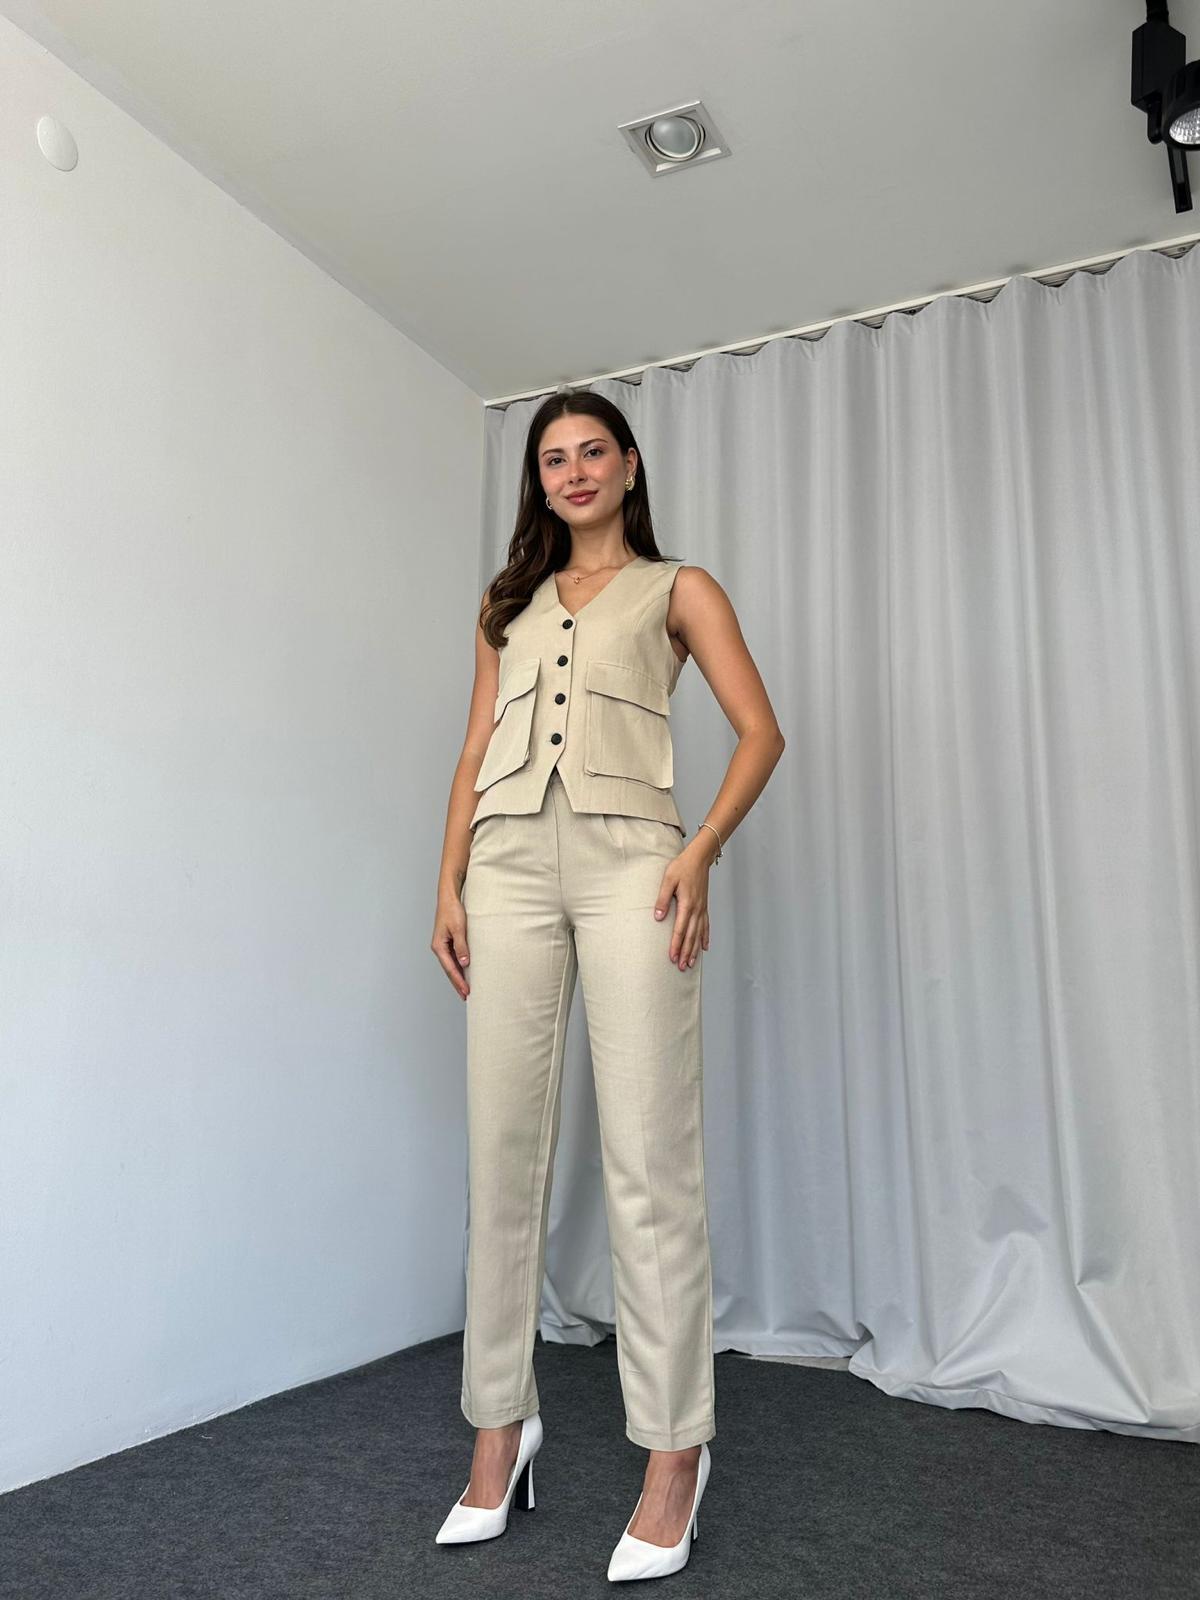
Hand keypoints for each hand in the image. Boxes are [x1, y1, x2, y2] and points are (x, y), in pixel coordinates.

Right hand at [432, 891, 470, 999]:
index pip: (450, 969)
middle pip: (449, 970)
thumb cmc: (452, 910)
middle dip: (457, 983)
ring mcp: (443, 946)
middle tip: (466, 996)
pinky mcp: (448, 942)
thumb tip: (465, 964)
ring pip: (451, 965)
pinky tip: (465, 972)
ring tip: (466, 989)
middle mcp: (439, 948)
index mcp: (438, 946)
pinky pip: (453, 958)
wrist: (449, 897)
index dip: (459, 981)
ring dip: (458, 977)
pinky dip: (459, 967)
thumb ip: (462, 947)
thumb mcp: (459, 929)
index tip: (466, 991)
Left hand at [653, 839, 712, 968]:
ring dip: (695, 950)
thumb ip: (663, 899)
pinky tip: (704, 947)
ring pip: (699, 934)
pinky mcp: (704, 906)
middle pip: (691, 936)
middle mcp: (696, 909)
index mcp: (686, 904)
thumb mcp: (668, 880)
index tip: (672, 957)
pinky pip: (706, 926)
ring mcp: (702, 908)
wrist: (699, 858)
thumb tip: (658, 917)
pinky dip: (705, 937)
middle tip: (682, 967)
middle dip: (686, 953)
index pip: (680, 930)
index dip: (676, 945)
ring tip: (691, 963)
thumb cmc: (682, 867)